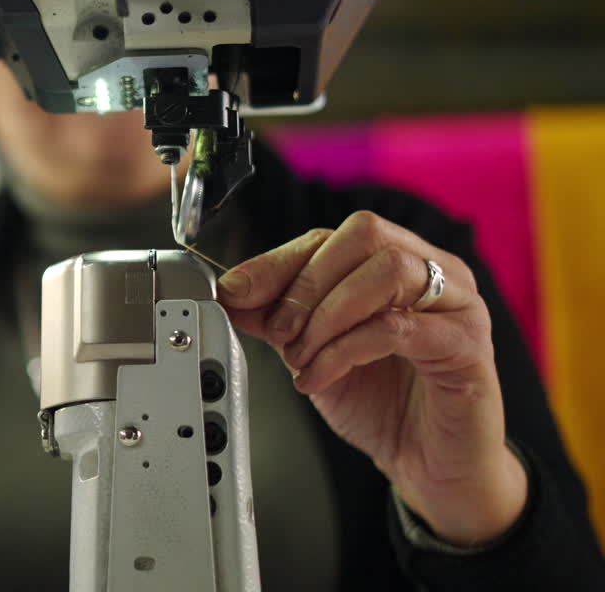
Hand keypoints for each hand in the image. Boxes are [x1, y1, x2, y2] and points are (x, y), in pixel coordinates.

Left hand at [216, 211, 527, 546]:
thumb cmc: (383, 403)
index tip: (236, 291)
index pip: (331, 236)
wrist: (428, 464)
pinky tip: (319, 378)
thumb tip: (231, 292)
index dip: (278, 261)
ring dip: (327, 316)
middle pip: (364, 236)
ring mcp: (459, 304)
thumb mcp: (311, 352)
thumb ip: (275, 318)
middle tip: (278, 332)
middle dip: (306, 285)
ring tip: (302, 358)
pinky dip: (345, 351)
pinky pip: (399, 328)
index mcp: (397, 261)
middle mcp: (435, 271)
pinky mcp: (469, 346)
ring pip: (387, 272)